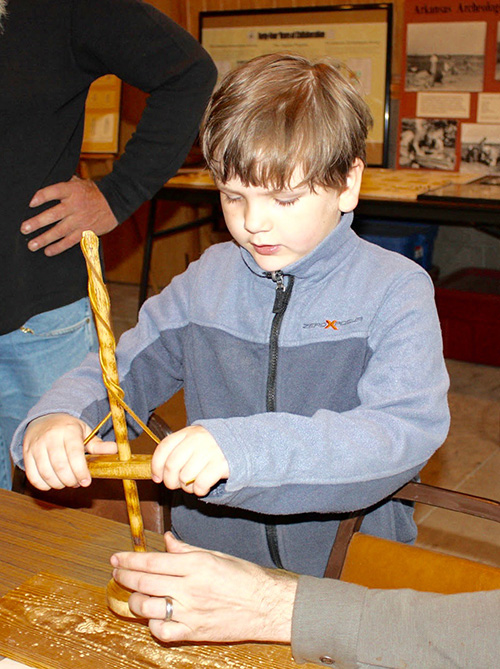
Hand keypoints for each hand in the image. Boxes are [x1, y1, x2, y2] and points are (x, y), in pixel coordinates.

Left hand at [22, 176, 117, 255]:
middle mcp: (75, 206)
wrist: (116, 202)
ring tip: (32, 245)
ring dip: (44, 239)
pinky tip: (48, 251)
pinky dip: (59, 247)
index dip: (41, 197)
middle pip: (54, 214)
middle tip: (24, 228)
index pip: (53, 192)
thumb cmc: (93, 192)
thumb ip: (63, 185)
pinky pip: (70, 241)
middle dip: (37, 222)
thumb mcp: (79, 183)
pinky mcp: (86, 232)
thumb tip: (44, 186)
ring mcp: (81, 220)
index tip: (30, 203)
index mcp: (72, 191)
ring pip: (60, 231)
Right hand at [23, 413, 116, 489]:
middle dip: (71, 480)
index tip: (86, 482)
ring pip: (46, 473)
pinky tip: (53, 483)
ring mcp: (36, 446)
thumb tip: (116, 450)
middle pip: (60, 467)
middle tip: (78, 482)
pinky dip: (43, 485)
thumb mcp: (86, 432)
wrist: (45, 418)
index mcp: (68, 430)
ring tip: (67, 482)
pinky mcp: (26, 454)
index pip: (74, 455)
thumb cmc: (69, 429)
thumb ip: (99, 445)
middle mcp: (50, 437)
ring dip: (59, 484)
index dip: (81, 472)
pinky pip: (33, 476)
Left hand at [111, 532, 297, 643]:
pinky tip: (154, 617)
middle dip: (124, 577)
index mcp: (196, 564)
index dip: (129, 559)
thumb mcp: (216, 555)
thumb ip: (187, 549)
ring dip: (135, 600)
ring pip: (148, 608)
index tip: (116, 558)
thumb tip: (167, 540)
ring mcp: (191, 612)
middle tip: (116, 573)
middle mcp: (190, 588)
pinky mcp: (194, 632)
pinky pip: (163, 631)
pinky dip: (153, 625)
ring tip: (134, 594)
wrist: (267, 605)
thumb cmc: (245, 577)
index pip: (152, 561)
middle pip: (145, 582)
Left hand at [151, 425, 228, 496]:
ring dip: (186, 487)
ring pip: (185, 477)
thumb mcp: (195, 441)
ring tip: (193, 484)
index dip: (156, 466)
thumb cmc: (213, 447)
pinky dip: (199, 490)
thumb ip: (178, 452)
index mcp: (188, 432)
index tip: (157, 477)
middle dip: (170, 481)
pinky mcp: (221, 464)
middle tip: (175, 485)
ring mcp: (209, 451)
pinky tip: (203, 487)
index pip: (164, 448)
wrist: (243, 444)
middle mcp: (197, 440)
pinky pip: (200, 484)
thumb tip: (158, 474)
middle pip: (172, 465)